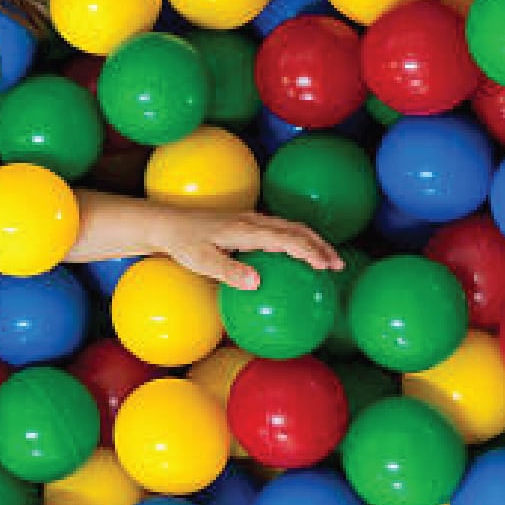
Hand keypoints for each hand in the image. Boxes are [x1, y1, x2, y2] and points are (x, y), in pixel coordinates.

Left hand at [161, 210, 342, 290]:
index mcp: (246, 229)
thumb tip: (256, 283)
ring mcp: (251, 221)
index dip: (310, 251)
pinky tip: (296, 262)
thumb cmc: (182, 243)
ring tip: (327, 263)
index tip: (327, 267)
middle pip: (296, 229)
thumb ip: (228, 270)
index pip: (287, 238)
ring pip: (290, 228)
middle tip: (337, 266)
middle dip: (320, 246)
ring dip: (311, 242)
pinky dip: (295, 242)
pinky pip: (278, 232)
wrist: (167, 223)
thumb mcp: (201, 261)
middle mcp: (253, 221)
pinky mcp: (246, 225)